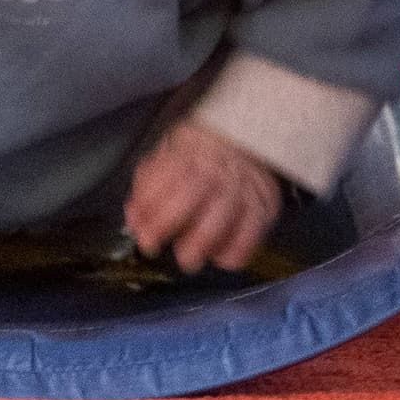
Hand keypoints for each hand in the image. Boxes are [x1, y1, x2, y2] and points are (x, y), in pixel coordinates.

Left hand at [123, 120, 283, 275]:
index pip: (166, 176)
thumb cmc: (200, 155)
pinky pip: (251, 235)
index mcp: (191, 152)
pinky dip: (234, 252)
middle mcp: (218, 169)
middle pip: (190, 194)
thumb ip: (148, 185)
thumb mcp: (169, 155)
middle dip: (166, 223)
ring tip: (187, 259)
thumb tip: (134, 217)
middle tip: (152, 245)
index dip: (148, 204)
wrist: (248, 140)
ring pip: (222, 216)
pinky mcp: (264, 208)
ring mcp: (243, 189)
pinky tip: (219, 258)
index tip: (139, 227)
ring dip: (200, 243)